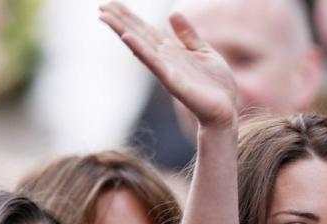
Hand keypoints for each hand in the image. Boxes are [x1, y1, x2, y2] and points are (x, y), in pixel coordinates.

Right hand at [99, 2, 236, 128]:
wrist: (226, 110)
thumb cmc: (217, 85)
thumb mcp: (204, 52)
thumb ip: (188, 35)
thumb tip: (173, 14)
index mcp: (171, 51)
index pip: (146, 30)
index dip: (129, 17)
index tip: (112, 4)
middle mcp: (164, 59)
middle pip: (138, 35)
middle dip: (120, 21)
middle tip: (100, 7)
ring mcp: (166, 70)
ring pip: (140, 46)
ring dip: (122, 31)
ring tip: (105, 17)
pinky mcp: (173, 82)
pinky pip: (154, 63)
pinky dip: (140, 50)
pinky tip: (127, 38)